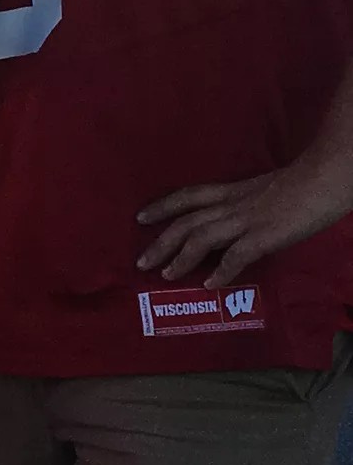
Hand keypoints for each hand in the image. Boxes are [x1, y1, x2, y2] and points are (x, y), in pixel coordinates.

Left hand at [136, 164, 352, 289]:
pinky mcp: (263, 236)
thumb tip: (238, 219)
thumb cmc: (301, 183)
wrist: (323, 179)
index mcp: (231, 191)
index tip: (140, 217)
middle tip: (141, 261)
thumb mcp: (262, 188)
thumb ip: (246, 202)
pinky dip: (220, 272)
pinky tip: (210, 285)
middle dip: (160, 242)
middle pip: (185, 222)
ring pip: (200, 239)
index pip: (188, 196)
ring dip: (180, 259)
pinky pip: (235, 257)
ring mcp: (245, 221)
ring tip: (165, 275)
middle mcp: (231, 205)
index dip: (162, 206)